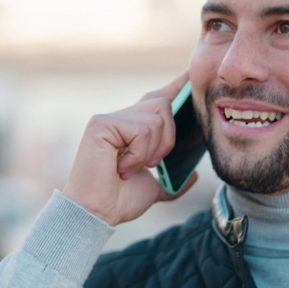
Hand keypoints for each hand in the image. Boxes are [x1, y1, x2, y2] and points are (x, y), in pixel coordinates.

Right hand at [62, 73, 197, 225]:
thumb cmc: (119, 201)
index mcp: (132, 127)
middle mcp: (120, 117)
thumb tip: (192, 175)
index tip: (190, 73)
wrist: (97, 213)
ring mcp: (109, 118)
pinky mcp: (102, 123)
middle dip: (168, 137)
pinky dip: (139, 154)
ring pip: (156, 119)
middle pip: (163, 105)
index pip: (158, 99)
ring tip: (131, 168)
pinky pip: (141, 130)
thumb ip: (172, 179)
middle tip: (152, 164)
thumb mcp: (154, 188)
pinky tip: (122, 167)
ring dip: (153, 150)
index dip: (176, 85)